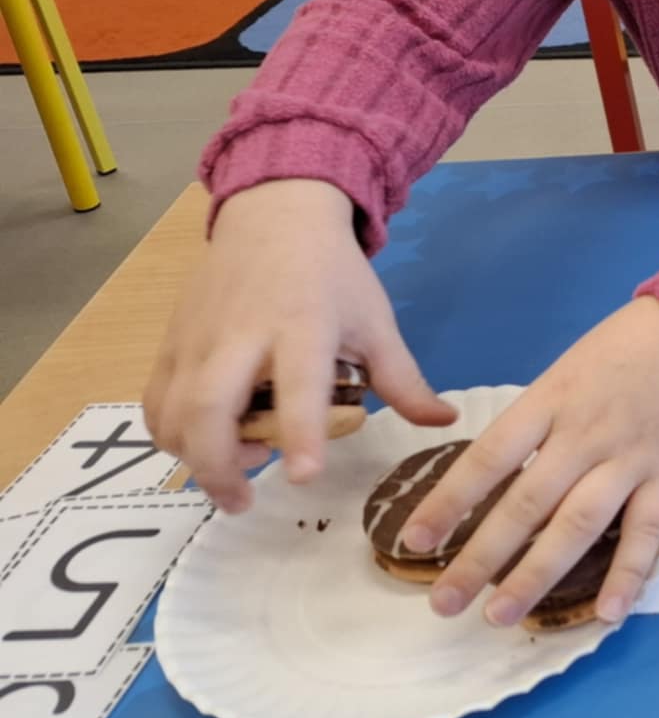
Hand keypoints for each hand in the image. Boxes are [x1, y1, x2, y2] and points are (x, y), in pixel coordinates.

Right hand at [144, 180, 455, 511]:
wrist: (275, 216)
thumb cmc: (333, 275)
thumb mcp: (375, 322)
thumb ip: (403, 379)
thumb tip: (444, 423)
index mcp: (304, 325)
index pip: (299, 383)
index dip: (300, 432)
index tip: (305, 476)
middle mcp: (241, 334)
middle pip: (210, 407)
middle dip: (220, 464)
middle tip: (244, 501)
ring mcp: (197, 338)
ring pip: (172, 411)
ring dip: (193, 455)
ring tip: (235, 469)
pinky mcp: (171, 340)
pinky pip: (155, 400)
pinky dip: (170, 434)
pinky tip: (202, 444)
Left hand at [398, 298, 658, 626]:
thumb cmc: (630, 345)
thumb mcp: (570, 370)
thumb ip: (540, 421)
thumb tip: (502, 475)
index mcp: (551, 401)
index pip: (489, 458)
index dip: (448, 502)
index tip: (414, 541)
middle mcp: (585, 433)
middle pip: (526, 503)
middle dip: (480, 557)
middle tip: (443, 602)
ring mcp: (630, 457)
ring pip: (578, 524)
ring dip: (537, 574)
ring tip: (500, 616)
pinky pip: (648, 531)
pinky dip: (629, 574)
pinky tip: (606, 613)